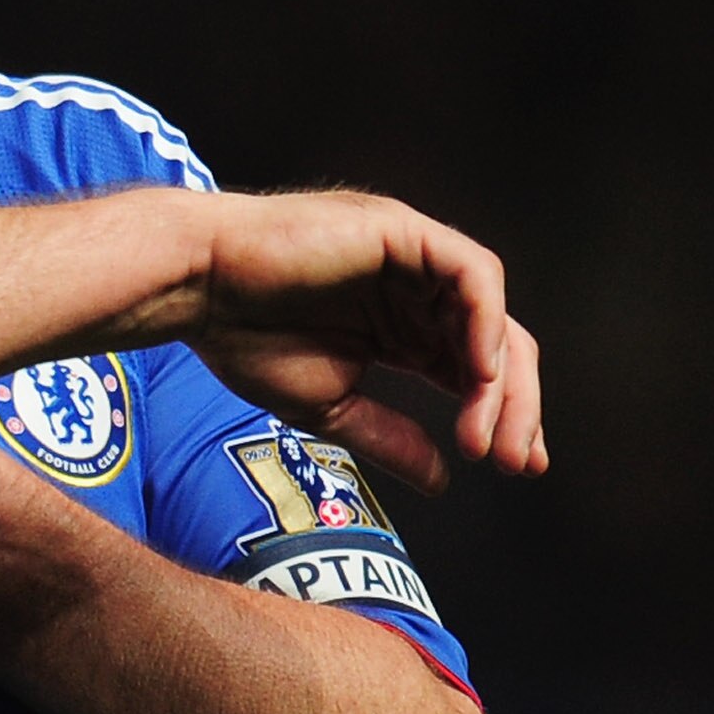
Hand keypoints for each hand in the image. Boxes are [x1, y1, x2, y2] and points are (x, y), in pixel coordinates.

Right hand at [181, 187, 543, 492]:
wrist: (198, 289)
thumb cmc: (244, 337)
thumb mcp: (329, 405)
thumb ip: (388, 437)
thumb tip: (441, 481)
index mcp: (400, 327)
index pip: (474, 371)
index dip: (502, 417)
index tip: (514, 470)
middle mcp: (416, 291)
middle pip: (499, 347)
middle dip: (516, 408)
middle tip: (516, 464)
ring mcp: (414, 258)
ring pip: (494, 315)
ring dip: (504, 379)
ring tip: (485, 432)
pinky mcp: (403, 232)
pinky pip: (473, 274)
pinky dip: (485, 322)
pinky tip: (477, 371)